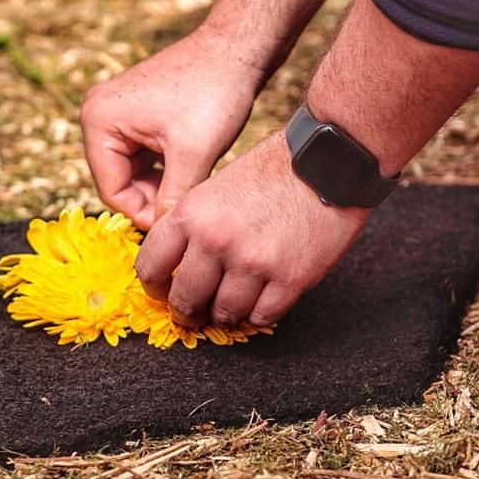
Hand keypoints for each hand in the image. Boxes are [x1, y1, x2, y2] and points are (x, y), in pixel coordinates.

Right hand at [80, 28, 269, 229]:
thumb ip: (174, 200)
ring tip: (195, 189)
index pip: (112, 190)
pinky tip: (194, 172)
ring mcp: (116, 111)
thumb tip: (164, 239)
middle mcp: (98, 113)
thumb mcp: (193, 155)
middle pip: (120, 182)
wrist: (237, 47)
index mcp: (99, 120)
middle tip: (189, 210)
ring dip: (162, 185)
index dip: (143, 214)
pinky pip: (144, 156)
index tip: (177, 224)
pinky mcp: (136, 112)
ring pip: (134, 171)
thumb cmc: (214, 92)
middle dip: (153, 198)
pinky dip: (166, 169)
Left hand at [135, 131, 367, 326]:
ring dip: (225, 315)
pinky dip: (258, 314)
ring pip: (224, 314)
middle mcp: (216, 240)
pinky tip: (260, 301)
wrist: (327, 162)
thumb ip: (192, 226)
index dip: (154, 288)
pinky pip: (262, 316)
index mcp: (191, 214)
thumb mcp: (214, 189)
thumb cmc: (272, 171)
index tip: (163, 293)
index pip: (150, 268)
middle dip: (187, 312)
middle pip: (184, 300)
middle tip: (195, 313)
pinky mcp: (290, 279)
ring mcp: (253, 262)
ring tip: (230, 306)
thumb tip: (175, 266)